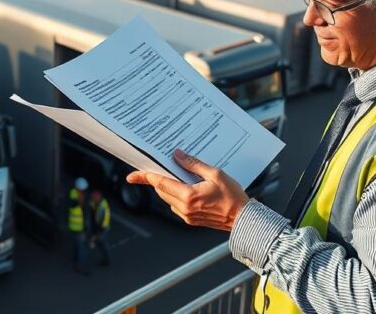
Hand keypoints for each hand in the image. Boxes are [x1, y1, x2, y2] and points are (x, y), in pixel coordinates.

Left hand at [126, 149, 249, 230]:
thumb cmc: (233, 197)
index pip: (161, 183)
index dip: (145, 177)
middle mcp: (184, 208)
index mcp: (188, 196)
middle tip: (159, 166)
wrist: (244, 219)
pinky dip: (176, 195)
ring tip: (179, 175)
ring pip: (167, 198)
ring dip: (168, 186)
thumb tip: (177, 155)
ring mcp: (186, 216)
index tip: (132, 175)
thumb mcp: (215, 174)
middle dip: (158, 179)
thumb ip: (194, 164)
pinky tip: (187, 187)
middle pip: (161, 190)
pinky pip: (176, 205)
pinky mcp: (190, 220)